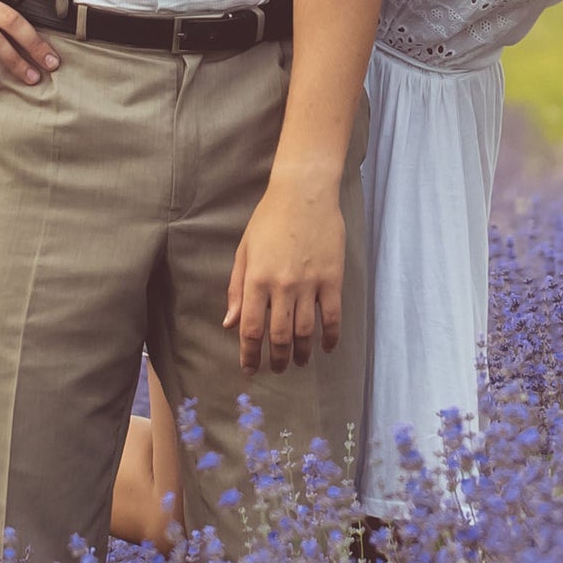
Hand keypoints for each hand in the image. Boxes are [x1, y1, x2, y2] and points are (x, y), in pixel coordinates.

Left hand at [225, 175, 343, 373]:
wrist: (304, 193)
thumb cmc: (269, 219)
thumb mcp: (244, 251)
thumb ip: (237, 289)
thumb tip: (230, 323)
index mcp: (256, 280)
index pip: (251, 330)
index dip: (250, 355)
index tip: (250, 369)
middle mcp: (282, 287)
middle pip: (279, 336)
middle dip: (277, 359)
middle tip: (277, 369)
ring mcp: (309, 284)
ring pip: (305, 331)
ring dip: (301, 353)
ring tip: (299, 363)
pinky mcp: (332, 279)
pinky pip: (332, 316)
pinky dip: (330, 336)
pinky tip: (326, 347)